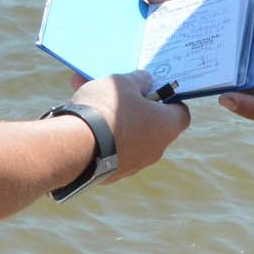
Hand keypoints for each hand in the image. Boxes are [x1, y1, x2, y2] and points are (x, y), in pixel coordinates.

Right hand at [71, 70, 191, 180]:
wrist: (73, 148)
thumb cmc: (106, 109)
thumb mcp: (123, 83)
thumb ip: (138, 80)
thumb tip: (145, 80)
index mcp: (167, 127)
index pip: (180, 111)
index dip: (168, 98)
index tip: (152, 88)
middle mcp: (155, 149)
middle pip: (148, 121)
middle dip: (132, 103)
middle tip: (115, 88)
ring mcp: (133, 164)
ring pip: (125, 133)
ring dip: (111, 116)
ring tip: (86, 95)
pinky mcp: (110, 173)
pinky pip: (108, 147)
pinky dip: (99, 134)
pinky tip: (79, 117)